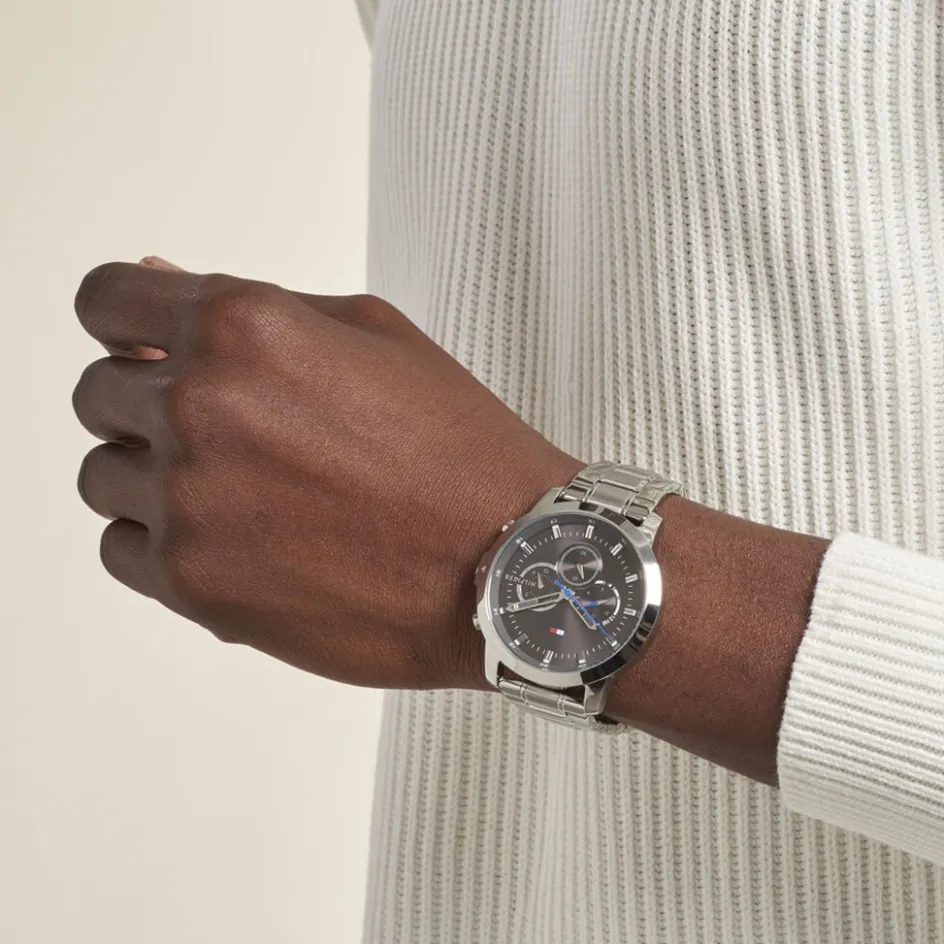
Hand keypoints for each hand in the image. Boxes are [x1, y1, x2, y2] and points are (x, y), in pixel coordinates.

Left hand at [72, 260, 581, 689]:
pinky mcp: (194, 585)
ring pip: (102, 476)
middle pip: (97, 394)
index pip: (104, 300)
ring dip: (154, 477)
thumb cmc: (457, 449)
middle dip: (148, 403)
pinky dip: (162, 543)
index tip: (144, 345)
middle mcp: (199, 409)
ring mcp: (189, 504)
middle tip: (229, 432)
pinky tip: (234, 538)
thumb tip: (156, 279)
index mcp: (241, 328)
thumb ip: (254, 305)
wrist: (508, 560)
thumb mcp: (371, 335)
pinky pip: (121, 549)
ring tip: (241, 492)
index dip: (124, 321)